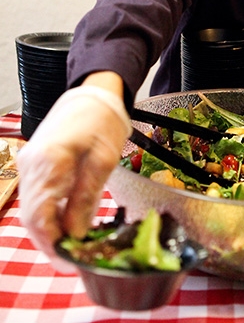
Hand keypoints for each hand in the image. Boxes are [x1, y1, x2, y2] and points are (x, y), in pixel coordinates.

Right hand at [17, 83, 130, 268]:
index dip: (52, 243)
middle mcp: (31, 164)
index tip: (70, 260)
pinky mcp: (33, 162)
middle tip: (73, 258)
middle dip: (50, 241)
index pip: (40, 216)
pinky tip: (66, 222)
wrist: (93, 94)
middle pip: (31, 216)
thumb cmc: (102, 121)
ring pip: (30, 208)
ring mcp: (29, 162)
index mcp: (49, 162)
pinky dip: (47, 212)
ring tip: (72, 244)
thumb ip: (87, 198)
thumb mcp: (104, 160)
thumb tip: (76, 234)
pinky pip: (35, 195)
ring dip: (48, 228)